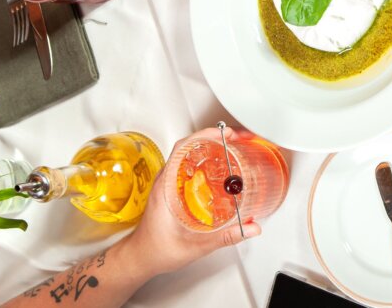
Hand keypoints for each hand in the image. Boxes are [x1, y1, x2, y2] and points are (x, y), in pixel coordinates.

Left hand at [115, 127, 261, 277]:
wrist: (141, 257)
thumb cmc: (157, 250)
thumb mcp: (195, 246)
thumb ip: (225, 237)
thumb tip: (250, 228)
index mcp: (167, 187)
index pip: (183, 148)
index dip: (205, 135)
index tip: (224, 134)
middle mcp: (165, 181)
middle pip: (189, 148)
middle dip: (214, 139)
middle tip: (235, 140)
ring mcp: (167, 184)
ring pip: (188, 157)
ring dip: (210, 150)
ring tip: (231, 150)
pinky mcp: (171, 190)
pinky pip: (188, 168)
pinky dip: (205, 163)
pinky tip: (219, 171)